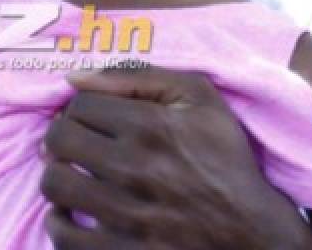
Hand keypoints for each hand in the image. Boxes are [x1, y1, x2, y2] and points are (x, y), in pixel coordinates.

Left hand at [39, 66, 311, 249]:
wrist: (256, 234)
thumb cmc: (224, 160)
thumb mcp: (198, 99)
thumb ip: (137, 76)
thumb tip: (74, 76)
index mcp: (152, 126)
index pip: (79, 104)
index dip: (80, 107)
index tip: (92, 119)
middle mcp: (137, 168)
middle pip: (58, 139)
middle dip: (62, 137)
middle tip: (75, 145)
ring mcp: (130, 216)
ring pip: (55, 184)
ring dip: (58, 177)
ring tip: (73, 176)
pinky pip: (65, 236)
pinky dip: (59, 223)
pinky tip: (72, 215)